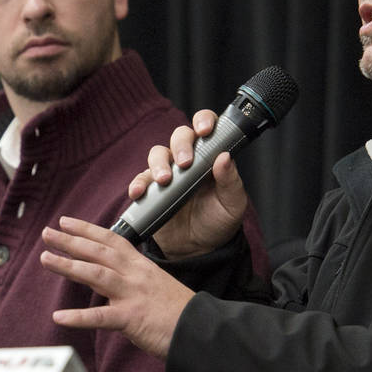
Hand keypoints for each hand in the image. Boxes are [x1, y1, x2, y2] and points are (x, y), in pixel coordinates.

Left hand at [40, 218, 196, 358]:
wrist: (202, 330)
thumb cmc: (179, 313)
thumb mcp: (156, 287)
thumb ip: (132, 283)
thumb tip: (109, 286)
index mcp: (142, 267)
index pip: (112, 241)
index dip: (88, 230)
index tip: (67, 223)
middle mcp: (136, 275)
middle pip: (99, 252)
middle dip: (71, 241)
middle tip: (47, 233)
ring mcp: (133, 295)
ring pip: (96, 274)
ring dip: (68, 266)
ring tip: (45, 259)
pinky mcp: (132, 318)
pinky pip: (101, 317)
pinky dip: (78, 318)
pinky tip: (59, 317)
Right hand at [126, 108, 249, 259]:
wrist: (198, 250)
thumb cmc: (218, 221)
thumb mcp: (233, 204)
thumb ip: (231, 181)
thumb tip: (225, 157)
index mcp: (211, 156)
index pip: (206, 127)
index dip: (204, 121)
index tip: (205, 130)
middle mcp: (188, 159)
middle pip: (179, 136)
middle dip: (180, 145)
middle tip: (185, 163)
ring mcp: (168, 173)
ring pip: (158, 154)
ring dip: (159, 164)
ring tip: (164, 181)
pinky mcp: (151, 189)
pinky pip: (141, 180)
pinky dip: (138, 184)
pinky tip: (140, 192)